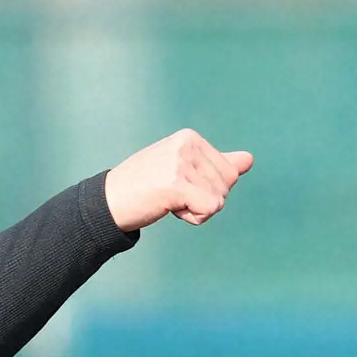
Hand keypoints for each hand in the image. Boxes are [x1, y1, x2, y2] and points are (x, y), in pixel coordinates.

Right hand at [104, 129, 253, 231]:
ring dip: (196, 210)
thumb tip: (249, 160)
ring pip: (219, 199)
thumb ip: (215, 164)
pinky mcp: (176, 184)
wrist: (107, 203)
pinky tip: (171, 209)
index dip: (207, 188)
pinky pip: (209, 209)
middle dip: (204, 199)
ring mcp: (181, 164)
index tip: (178, 185)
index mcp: (190, 138)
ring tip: (168, 201)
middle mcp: (187, 145)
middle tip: (172, 195)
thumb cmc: (142, 187)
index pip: (229, 171)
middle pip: (227, 185)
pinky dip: (193, 217)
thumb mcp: (181, 168)